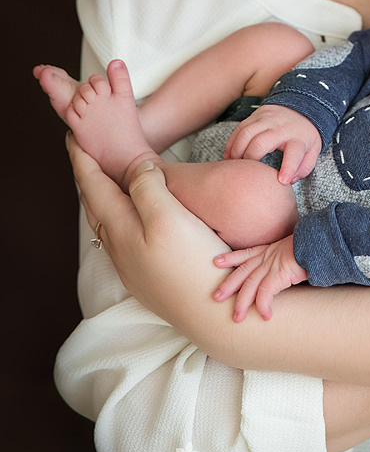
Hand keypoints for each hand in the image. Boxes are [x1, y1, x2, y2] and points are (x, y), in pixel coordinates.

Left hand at [65, 133, 226, 318]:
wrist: (214, 314)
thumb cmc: (194, 263)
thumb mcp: (170, 216)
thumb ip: (147, 187)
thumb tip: (137, 168)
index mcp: (122, 229)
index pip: (94, 186)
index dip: (83, 159)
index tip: (73, 137)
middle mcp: (121, 250)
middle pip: (96, 206)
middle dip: (88, 178)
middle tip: (84, 154)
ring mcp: (134, 267)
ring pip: (109, 225)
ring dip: (102, 199)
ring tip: (104, 183)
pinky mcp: (150, 279)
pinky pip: (124, 240)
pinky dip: (120, 218)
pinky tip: (133, 222)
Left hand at [213, 235, 307, 321]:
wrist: (317, 244)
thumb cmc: (309, 249)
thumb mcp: (292, 251)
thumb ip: (284, 260)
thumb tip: (286, 270)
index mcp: (268, 251)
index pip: (245, 254)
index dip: (230, 258)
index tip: (216, 261)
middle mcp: (266, 257)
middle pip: (241, 272)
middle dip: (228, 285)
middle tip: (216, 297)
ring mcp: (270, 266)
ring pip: (249, 286)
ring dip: (241, 303)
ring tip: (237, 318)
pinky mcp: (277, 275)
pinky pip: (265, 293)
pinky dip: (262, 305)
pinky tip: (265, 315)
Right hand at [224, 104, 321, 183]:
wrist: (300, 107)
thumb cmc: (303, 136)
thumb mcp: (313, 150)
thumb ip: (304, 167)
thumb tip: (290, 180)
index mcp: (298, 138)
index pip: (294, 153)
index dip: (288, 168)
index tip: (281, 181)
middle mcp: (282, 127)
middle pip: (261, 142)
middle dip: (250, 158)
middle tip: (246, 171)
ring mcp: (268, 119)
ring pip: (246, 133)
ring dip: (237, 150)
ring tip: (234, 165)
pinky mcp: (256, 115)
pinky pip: (240, 128)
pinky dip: (232, 142)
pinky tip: (229, 155)